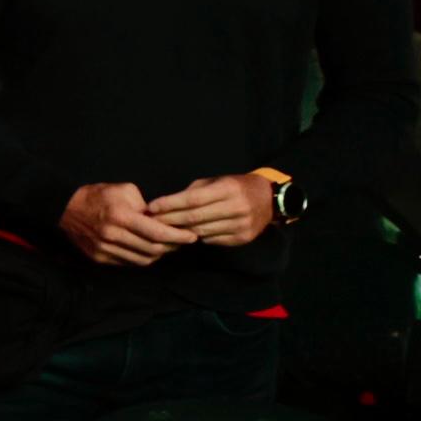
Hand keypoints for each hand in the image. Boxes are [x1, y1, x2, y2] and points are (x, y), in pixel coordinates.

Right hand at [60, 180, 194, 267]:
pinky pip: (129, 263)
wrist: (65, 208)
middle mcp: (113, 236)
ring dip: (159, 254)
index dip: (178, 237)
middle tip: (181, 241)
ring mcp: (105, 250)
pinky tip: (147, 249)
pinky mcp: (99, 258)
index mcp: (121, 216)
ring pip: (143, 260)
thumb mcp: (124, 190)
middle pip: (153, 249)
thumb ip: (146, 205)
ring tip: (166, 246)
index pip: (158, 233)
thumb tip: (161, 219)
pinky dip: (143, 258)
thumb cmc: (98, 195)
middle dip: (172, 247)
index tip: (191, 237)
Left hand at [145, 171, 277, 247]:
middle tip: (150, 221)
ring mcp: (240, 225)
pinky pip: (211, 240)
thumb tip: (167, 203)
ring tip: (162, 230)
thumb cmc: (236, 187)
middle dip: (169, 220)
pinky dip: (196, 237)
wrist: (270, 200)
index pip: (193, 199)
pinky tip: (185, 234)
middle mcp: (236, 208)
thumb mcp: (217, 181)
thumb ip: (195, 191)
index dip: (170, 204)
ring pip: (201, 231)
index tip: (152, 207)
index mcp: (228, 189)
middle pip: (194, 218)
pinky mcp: (242, 238)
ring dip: (179, 231)